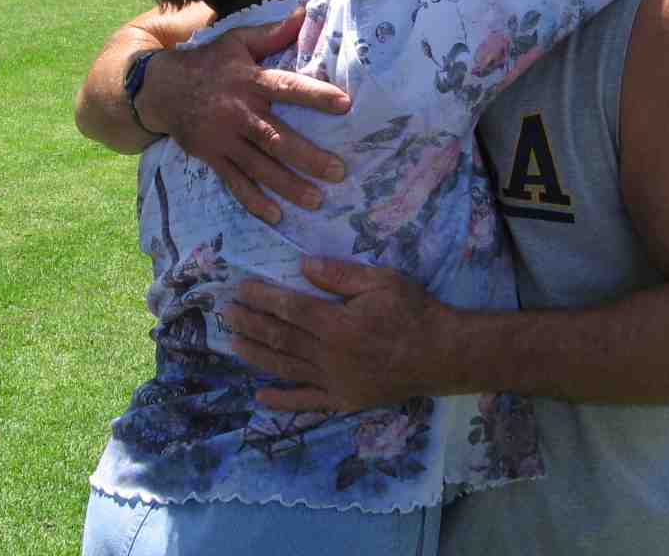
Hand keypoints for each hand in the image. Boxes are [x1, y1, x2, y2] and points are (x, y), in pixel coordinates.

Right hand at [135, 9, 350, 222]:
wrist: (160, 89)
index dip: (315, 96)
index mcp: (249, 80)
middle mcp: (238, 112)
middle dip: (308, 157)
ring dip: (288, 185)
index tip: (345, 104)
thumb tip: (308, 11)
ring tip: (317, 199)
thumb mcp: (237, 41)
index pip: (287, 88)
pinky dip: (254, 201)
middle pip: (277, 137)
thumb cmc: (208, 63)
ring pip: (260, 166)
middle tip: (339, 171)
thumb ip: (273, 33)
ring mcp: (224, 138)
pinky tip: (277, 215)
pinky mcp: (212, 157)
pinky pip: (235, 182)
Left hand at [226, 258, 454, 412]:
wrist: (442, 355)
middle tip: (226, 311)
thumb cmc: (414, 312)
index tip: (242, 288)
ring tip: (232, 342)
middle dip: (251, 323)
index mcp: (338, 323)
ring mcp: (335, 381)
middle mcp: (330, 355)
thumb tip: (304, 265)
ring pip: (286, 367)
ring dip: (256, 355)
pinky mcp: (343, 400)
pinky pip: (306, 402)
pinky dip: (282, 401)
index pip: (289, 308)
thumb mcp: (383, 281)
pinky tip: (260, 396)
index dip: (262, 298)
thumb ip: (341, 274)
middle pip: (281, 337)